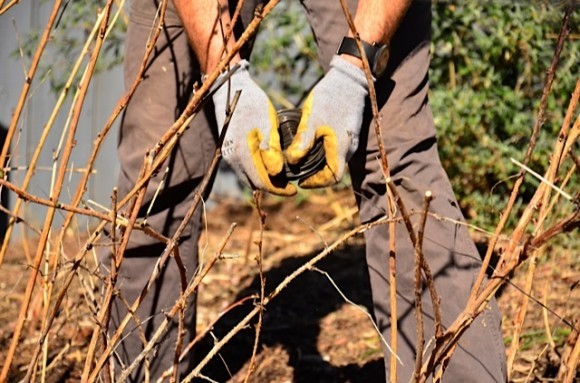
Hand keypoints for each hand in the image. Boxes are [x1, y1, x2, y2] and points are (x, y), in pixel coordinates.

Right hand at [212, 60, 295, 195]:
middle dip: (273, 187)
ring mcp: (228, 155)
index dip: (279, 189)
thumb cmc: (253, 104)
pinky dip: (257, 172)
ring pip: (248, 177)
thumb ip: (271, 149)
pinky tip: (269, 167)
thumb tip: (277, 173)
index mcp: (242, 153)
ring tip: (282, 178)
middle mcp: (232, 158)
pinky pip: (244, 169)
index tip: (294, 190)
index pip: (262, 182)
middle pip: (254, 183)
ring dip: (265, 180)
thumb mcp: (268, 123)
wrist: (231, 89)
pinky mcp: (228, 150)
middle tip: (290, 185)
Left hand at [286, 56, 367, 187]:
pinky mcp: (349, 132)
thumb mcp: (312, 118)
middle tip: (297, 172)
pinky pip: (336, 150)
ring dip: (319, 164)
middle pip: (334, 171)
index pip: (333, 177)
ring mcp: (351, 140)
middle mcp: (350, 148)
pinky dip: (324, 154)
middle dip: (315, 175)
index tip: (300, 181)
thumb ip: (303, 141)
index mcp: (342, 148)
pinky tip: (311, 146)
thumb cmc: (330, 97)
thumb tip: (291, 161)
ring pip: (335, 160)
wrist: (349, 78)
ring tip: (301, 160)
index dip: (316, 183)